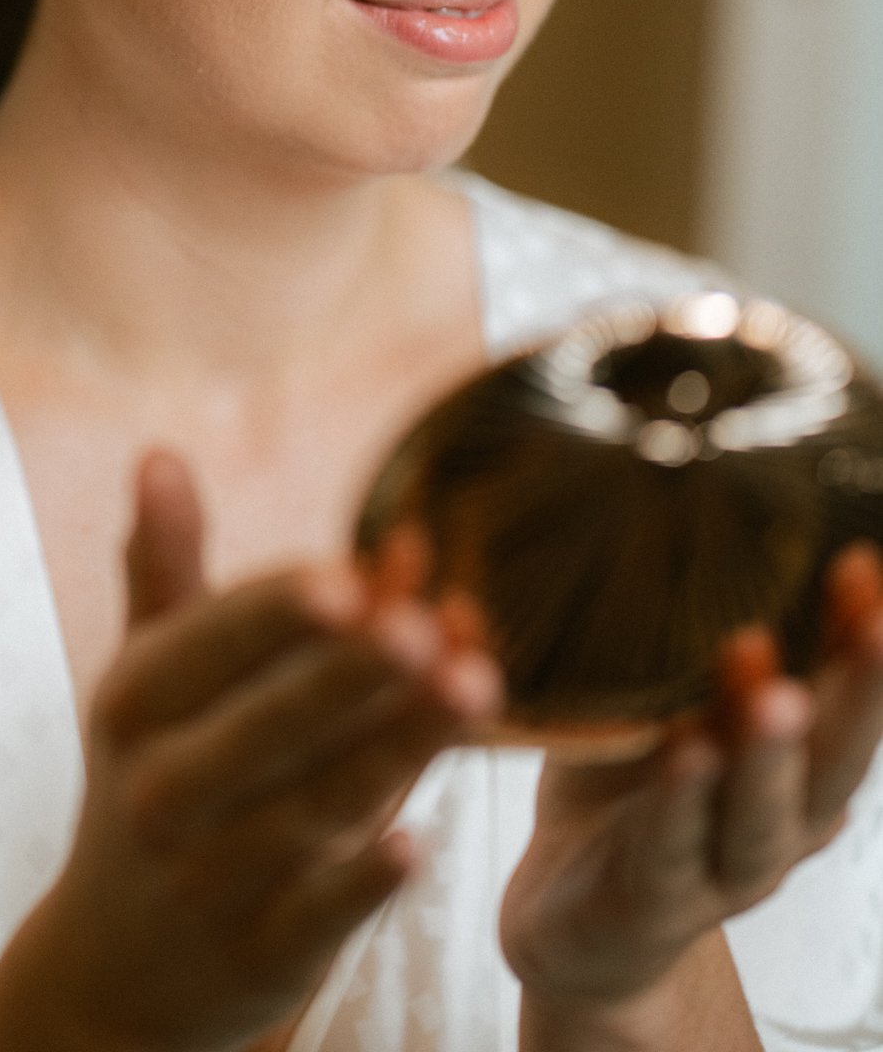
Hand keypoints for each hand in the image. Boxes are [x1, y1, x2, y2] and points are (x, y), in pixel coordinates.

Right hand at [0, 449, 501, 1051]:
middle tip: (421, 619)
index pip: (213, 642)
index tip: (353, 565)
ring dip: (393, 746)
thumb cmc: (152, 782)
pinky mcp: (261, 954)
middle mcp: (162, 789)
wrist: (113, 975)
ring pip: (313, 804)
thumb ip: (167, 567)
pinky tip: (419, 840)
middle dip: (347, 671)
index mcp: (136, 703)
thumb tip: (160, 452)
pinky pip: (318, 916)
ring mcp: (209, 877)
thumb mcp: (144, 679)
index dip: (284, 607)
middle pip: (267, 722)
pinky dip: (362, 883)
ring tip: (473, 684)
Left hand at [500, 543, 882, 1011]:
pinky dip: (681, 802)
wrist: (574, 919)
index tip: (864, 563)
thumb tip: (680, 508)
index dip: (862, 640)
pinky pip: (671, 851)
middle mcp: (780, 823)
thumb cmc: (631, 791)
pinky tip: (687, 753)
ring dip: (769, 752)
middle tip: (872, 618)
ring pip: (761, 815)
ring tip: (776, 690)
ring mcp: (723, 872)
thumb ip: (686, 640)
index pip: (843, 697)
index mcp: (795, 768)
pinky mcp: (654, 902)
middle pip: (833, 759)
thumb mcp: (668, 702)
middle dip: (858, 687)